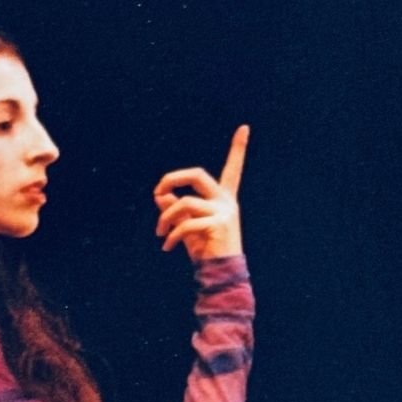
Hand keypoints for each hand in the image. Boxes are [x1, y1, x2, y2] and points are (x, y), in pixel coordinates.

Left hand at [154, 125, 248, 260]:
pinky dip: (171, 235)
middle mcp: (226, 200)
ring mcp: (224, 212)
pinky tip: (167, 247)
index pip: (233, 168)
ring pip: (184, 203)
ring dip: (166, 217)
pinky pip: (186, 224)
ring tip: (160, 233)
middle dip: (172, 178)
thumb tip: (160, 194)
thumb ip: (175, 208)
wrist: (219, 273)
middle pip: (196, 174)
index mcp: (223, 197)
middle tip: (157, 191)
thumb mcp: (187, 225)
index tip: (245, 127)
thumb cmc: (205, 249)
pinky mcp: (219, 225)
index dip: (239, 148)